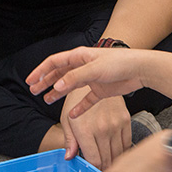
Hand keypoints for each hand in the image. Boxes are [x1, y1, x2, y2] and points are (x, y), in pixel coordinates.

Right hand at [28, 47, 145, 116]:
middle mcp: (83, 66)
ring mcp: (92, 78)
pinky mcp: (101, 90)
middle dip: (46, 82)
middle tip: (34, 91)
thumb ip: (75, 77)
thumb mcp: (94, 69)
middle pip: (59, 74)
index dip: (41, 71)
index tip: (31, 81)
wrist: (140, 69)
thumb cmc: (119, 63)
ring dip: (58, 92)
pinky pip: (86, 99)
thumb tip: (57, 85)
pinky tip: (72, 114)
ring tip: (48, 100)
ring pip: (70, 86)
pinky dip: (79, 106)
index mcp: (79, 57)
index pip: (54, 62)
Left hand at [61, 89, 129, 169]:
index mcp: (85, 130)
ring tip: (109, 166)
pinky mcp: (125, 120)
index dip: (93, 170)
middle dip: (103, 169)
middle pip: (107, 159)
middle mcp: (102, 129)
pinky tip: (117, 153)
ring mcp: (115, 124)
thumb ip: (69, 140)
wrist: (92, 78)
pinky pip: (127, 143)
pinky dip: (122, 151)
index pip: (94, 160)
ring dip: (114, 162)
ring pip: (118, 153)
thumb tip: (69, 158)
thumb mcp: (66, 119)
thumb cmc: (75, 99)